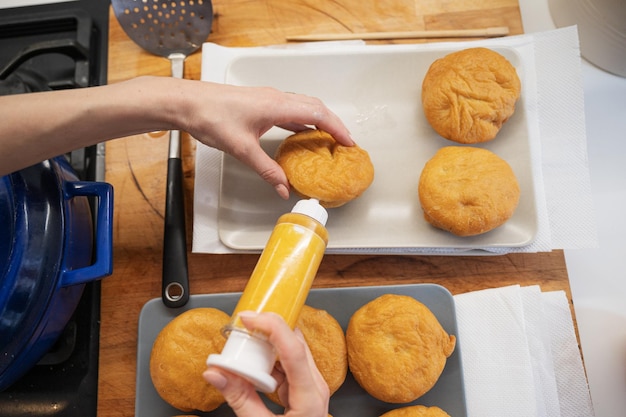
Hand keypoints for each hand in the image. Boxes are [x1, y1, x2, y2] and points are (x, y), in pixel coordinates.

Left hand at [176, 81, 353, 198]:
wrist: (188, 102)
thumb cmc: (211, 117)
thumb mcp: (242, 149)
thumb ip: (266, 170)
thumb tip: (283, 188)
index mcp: (277, 105)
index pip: (318, 114)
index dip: (337, 128)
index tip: (349, 142)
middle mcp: (276, 98)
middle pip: (315, 107)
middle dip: (333, 124)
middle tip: (344, 143)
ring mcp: (269, 99)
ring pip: (303, 106)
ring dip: (319, 121)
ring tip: (327, 140)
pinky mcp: (260, 103)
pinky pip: (290, 110)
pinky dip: (302, 121)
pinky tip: (300, 134)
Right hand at [203, 312, 329, 416]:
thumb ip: (238, 399)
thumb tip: (215, 372)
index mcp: (310, 397)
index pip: (294, 350)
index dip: (272, 327)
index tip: (249, 318)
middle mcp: (316, 385)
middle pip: (294, 344)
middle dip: (266, 330)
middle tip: (241, 327)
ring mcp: (312, 386)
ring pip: (290, 351)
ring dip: (265, 345)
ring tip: (241, 345)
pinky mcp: (303, 388)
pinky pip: (286, 364)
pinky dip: (267, 360)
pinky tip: (251, 363)